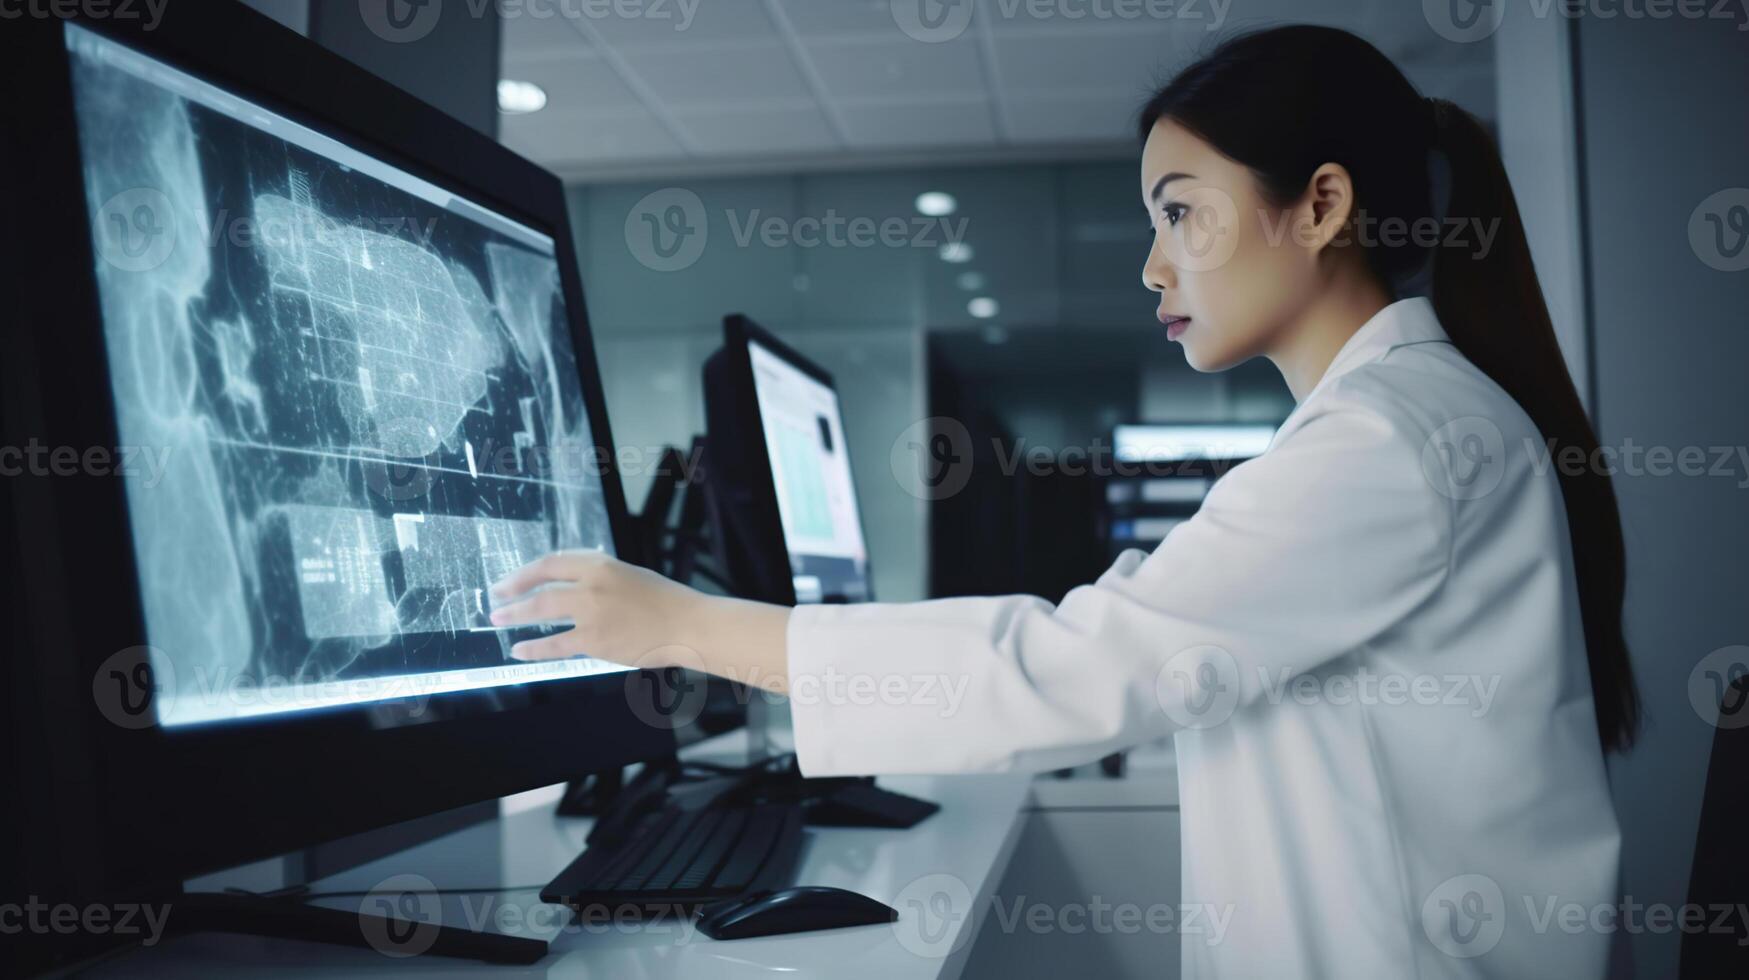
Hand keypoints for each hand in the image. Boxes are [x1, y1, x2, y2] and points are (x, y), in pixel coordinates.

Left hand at [488, 550, 703, 665]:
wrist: (688, 625)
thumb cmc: (664, 601)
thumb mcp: (629, 575)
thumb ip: (598, 575)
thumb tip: (568, 581)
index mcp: (601, 563)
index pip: (552, 562)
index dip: (525, 572)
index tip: (509, 580)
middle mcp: (592, 584)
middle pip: (541, 586)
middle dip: (513, 593)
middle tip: (497, 600)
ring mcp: (591, 613)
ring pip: (542, 612)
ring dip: (516, 616)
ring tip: (498, 620)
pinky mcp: (595, 640)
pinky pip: (555, 645)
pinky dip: (533, 648)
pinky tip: (520, 649)